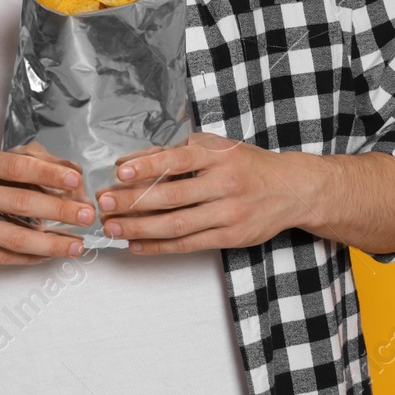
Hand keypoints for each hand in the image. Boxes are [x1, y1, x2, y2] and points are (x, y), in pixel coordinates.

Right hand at [0, 145, 95, 264]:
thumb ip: (7, 165)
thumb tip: (56, 172)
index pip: (18, 166)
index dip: (50, 174)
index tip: (76, 181)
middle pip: (23, 203)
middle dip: (61, 212)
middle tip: (88, 216)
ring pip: (15, 237)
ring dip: (51, 243)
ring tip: (75, 245)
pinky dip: (26, 257)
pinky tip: (45, 255)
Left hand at [93, 132, 325, 253]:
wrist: (291, 189)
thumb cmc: (244, 164)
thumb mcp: (214, 148)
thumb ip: (172, 154)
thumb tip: (128, 162)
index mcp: (218, 156)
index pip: (178, 160)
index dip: (147, 166)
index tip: (120, 171)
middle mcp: (225, 183)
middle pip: (172, 196)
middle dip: (133, 202)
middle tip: (103, 205)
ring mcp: (230, 212)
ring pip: (177, 224)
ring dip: (140, 228)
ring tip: (113, 227)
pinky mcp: (231, 236)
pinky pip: (189, 244)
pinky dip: (159, 246)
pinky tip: (136, 244)